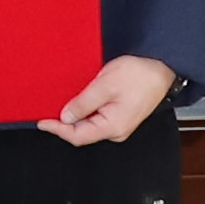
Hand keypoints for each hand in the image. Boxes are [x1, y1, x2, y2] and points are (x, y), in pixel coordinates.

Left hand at [46, 51, 179, 146]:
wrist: (162, 67)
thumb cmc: (139, 74)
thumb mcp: (105, 85)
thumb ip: (84, 103)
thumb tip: (66, 117)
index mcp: (113, 127)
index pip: (78, 136)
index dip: (57, 130)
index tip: (42, 122)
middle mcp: (117, 131)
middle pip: (83, 133)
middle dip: (64, 124)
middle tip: (47, 111)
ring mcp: (120, 124)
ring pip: (90, 126)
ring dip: (75, 117)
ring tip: (61, 105)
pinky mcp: (122, 116)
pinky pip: (98, 119)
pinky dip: (85, 112)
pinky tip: (78, 103)